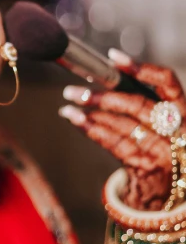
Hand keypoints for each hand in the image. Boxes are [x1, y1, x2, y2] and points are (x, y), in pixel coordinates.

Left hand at [60, 50, 185, 209]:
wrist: (173, 185)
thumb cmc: (164, 142)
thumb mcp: (166, 119)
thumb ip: (145, 99)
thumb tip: (104, 74)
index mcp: (184, 110)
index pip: (167, 82)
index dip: (141, 68)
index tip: (113, 58)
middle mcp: (177, 129)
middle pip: (137, 105)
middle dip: (103, 96)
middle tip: (74, 90)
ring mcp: (163, 150)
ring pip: (122, 125)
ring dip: (91, 113)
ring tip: (69, 104)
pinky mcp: (146, 166)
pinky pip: (114, 144)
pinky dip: (93, 131)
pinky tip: (76, 121)